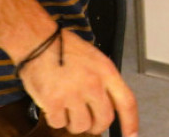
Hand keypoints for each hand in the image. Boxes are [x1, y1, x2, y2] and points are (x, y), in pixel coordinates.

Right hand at [17, 28, 138, 135]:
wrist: (37, 41)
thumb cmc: (62, 47)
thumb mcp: (93, 58)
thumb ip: (103, 80)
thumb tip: (106, 103)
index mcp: (106, 72)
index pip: (127, 102)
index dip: (131, 122)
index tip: (131, 135)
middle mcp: (93, 84)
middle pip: (104, 119)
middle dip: (96, 126)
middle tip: (88, 123)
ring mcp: (74, 94)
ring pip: (81, 126)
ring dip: (74, 123)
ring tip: (67, 110)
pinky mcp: (54, 102)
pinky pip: (58, 123)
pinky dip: (55, 119)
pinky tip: (53, 106)